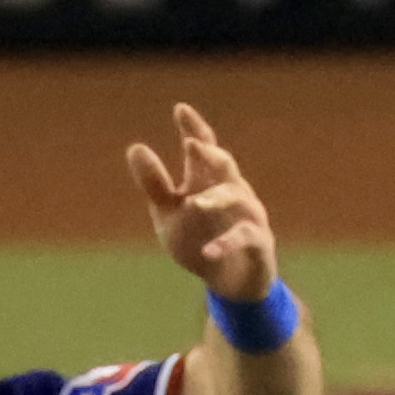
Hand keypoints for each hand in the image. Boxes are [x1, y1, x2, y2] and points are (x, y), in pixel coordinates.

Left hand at [127, 100, 279, 305]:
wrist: (230, 284)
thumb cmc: (199, 241)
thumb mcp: (169, 214)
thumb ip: (155, 184)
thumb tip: (135, 146)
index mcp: (209, 181)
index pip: (204, 149)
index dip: (195, 129)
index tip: (180, 110)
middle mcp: (233, 192)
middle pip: (225, 166)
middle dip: (210, 154)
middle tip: (190, 145)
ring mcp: (250, 217)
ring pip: (240, 198)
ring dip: (217, 198)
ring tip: (194, 204)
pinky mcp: (260, 244)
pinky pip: (248, 237)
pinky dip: (228, 243)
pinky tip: (209, 252)